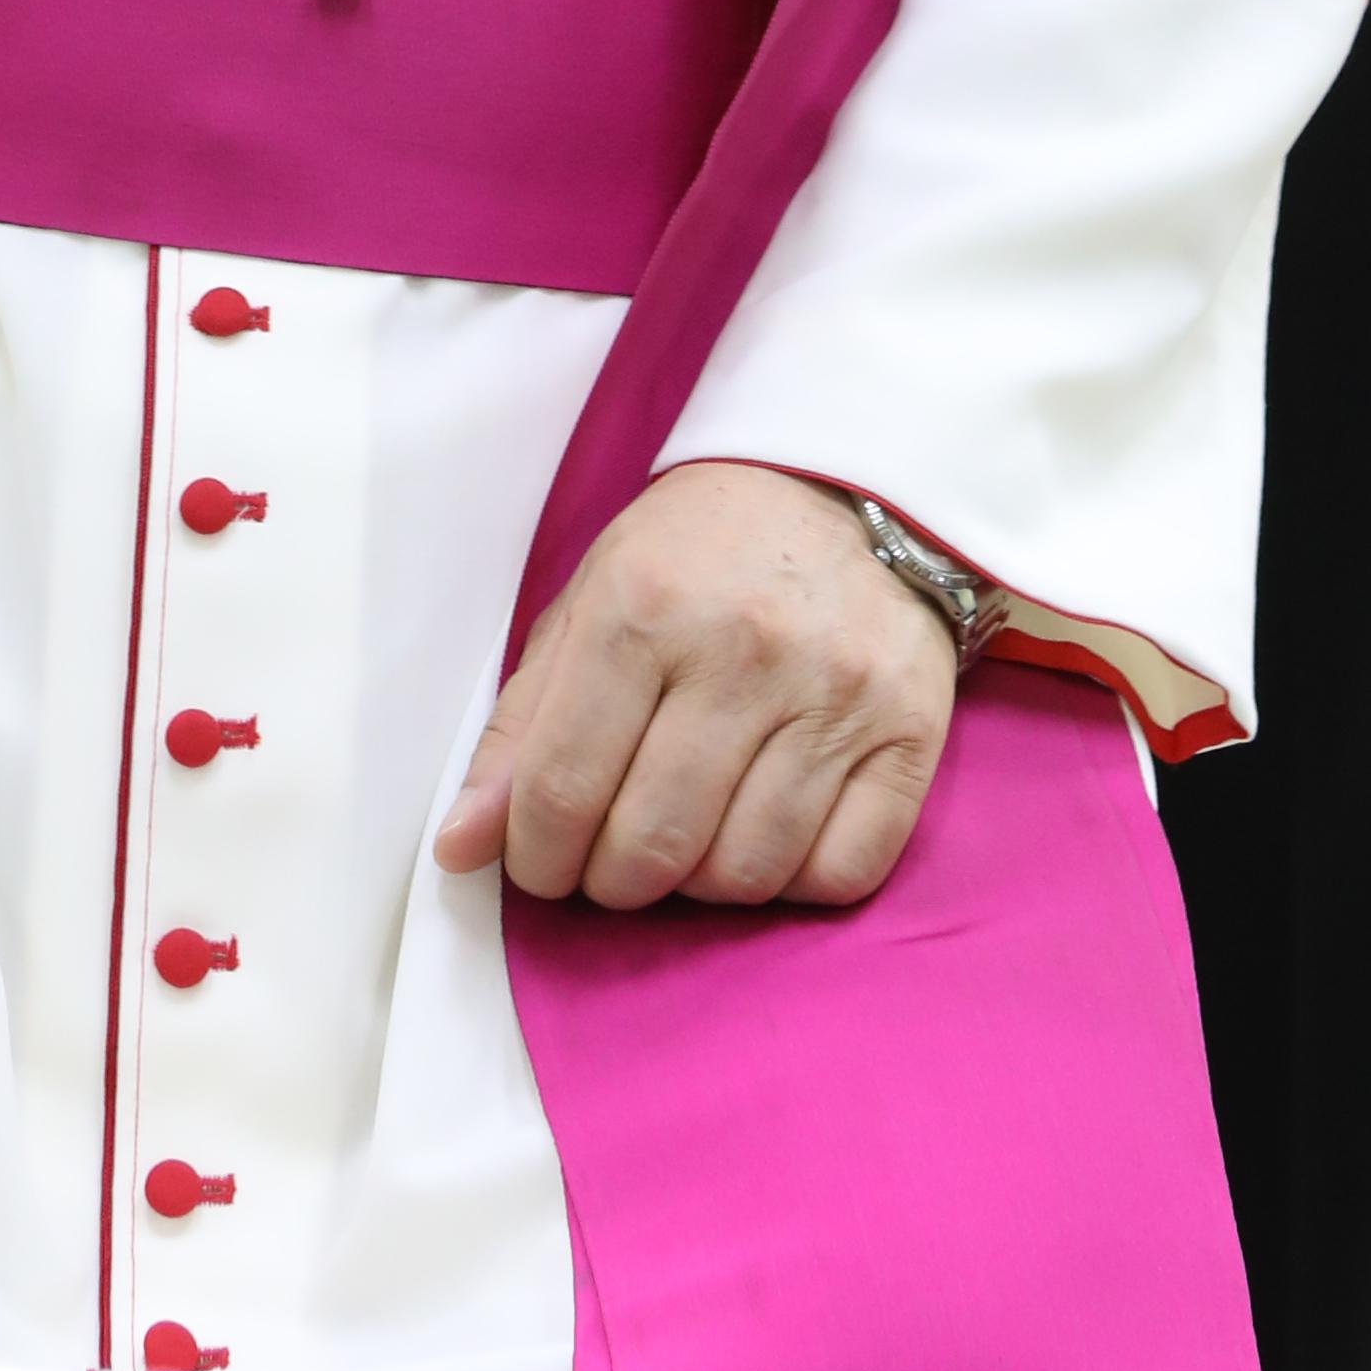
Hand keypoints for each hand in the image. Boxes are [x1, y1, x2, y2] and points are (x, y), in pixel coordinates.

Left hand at [433, 460, 953, 916]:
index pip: (561, 790)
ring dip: (700, 885)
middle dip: (612, 881)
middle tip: (614, 858)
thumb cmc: (701, 554)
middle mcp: (742, 647)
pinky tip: (767, 834)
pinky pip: (839, 875)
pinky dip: (791, 883)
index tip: (543, 862)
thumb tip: (459, 849)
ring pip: (743, 874)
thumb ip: (523, 727)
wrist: (846, 485)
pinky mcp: (911, 731)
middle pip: (650, 846)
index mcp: (642, 604)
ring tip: (690, 838)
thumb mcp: (592, 600)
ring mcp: (836, 692)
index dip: (536, 857)